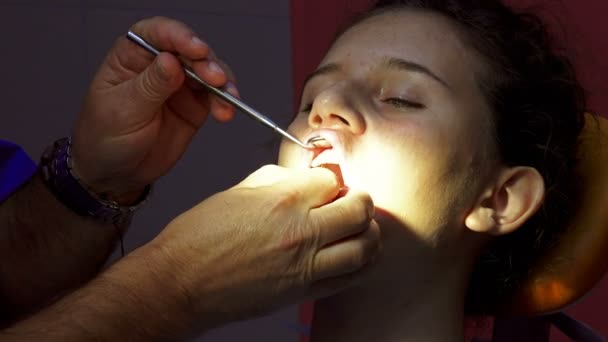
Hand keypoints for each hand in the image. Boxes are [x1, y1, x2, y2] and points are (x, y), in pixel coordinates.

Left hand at [71, 17, 238, 202]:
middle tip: (215, 79)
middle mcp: (159, 65)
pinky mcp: (195, 106)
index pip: (156, 33)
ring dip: (222, 82)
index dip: (178, 36)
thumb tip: (171, 61)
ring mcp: (180, 85)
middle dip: (206, 62)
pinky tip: (226, 111)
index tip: (195, 49)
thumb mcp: (123, 110)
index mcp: (132, 57)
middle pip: (189, 50)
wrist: (116, 174)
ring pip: (208, 71)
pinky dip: (225, 102)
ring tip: (227, 98)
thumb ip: (150, 86)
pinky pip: (215, 97)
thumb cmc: (105, 137)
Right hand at [148, 165, 381, 325]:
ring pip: (364, 246)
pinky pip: (350, 277)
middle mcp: (301, 232)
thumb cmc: (199, 237)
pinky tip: (358, 254)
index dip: (332, 178)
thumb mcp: (238, 191)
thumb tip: (303, 177)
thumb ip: (277, 179)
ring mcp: (305, 265)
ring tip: (361, 227)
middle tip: (354, 200)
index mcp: (283, 200)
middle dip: (361, 200)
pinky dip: (363, 263)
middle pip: (359, 209)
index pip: (332, 179)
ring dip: (369, 232)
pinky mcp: (303, 292)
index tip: (328, 183)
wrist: (181, 281)